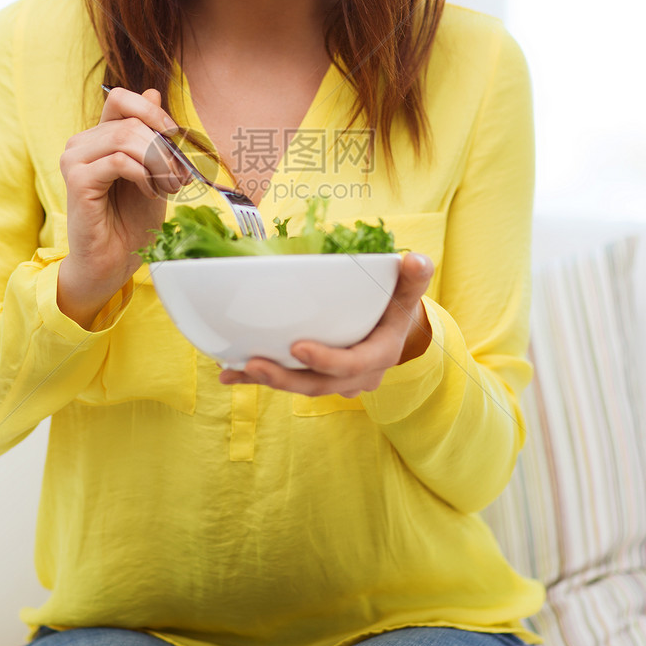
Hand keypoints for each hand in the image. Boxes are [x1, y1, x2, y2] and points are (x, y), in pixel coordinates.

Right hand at [56, 87, 188, 326]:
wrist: (112, 263)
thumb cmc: (131, 221)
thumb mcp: (152, 170)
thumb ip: (151, 135)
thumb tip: (153, 91)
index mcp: (98, 137)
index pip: (121, 99)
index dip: (153, 112)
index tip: (175, 137)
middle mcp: (81, 144)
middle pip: (131, 121)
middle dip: (164, 147)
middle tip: (180, 177)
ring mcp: (75, 160)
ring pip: (126, 137)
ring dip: (158, 162)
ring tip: (169, 187)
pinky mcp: (77, 181)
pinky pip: (119, 161)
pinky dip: (144, 175)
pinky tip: (151, 193)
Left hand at [219, 252, 433, 396]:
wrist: (395, 330)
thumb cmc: (396, 305)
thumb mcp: (407, 291)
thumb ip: (413, 278)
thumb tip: (415, 259)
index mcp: (379, 355)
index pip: (353, 364)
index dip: (325, 360)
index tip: (298, 346)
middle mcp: (357, 377)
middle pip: (319, 384)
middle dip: (285, 378)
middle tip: (253, 364)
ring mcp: (336, 383)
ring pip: (300, 387)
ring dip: (266, 381)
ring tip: (234, 370)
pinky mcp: (316, 379)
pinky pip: (287, 382)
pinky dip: (257, 381)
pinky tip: (229, 374)